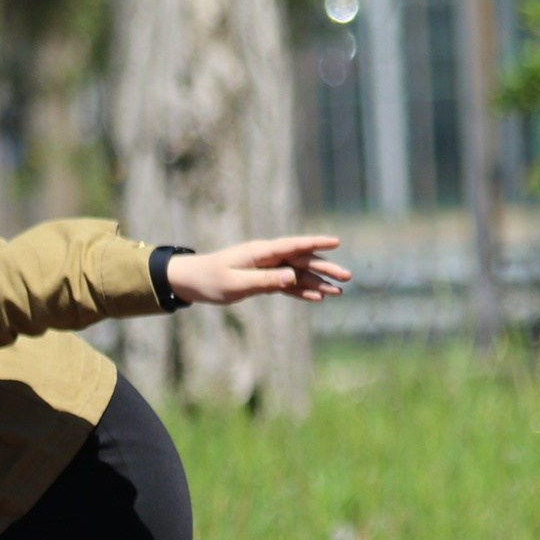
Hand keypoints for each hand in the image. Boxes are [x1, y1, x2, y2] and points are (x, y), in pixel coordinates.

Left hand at [165, 236, 350, 305]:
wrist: (191, 281)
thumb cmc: (210, 280)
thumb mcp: (236, 284)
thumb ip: (265, 280)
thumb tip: (292, 277)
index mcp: (261, 252)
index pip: (293, 246)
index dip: (315, 243)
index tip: (336, 242)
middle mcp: (267, 257)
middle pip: (302, 261)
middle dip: (325, 268)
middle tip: (347, 277)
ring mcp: (266, 268)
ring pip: (297, 275)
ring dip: (317, 283)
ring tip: (338, 292)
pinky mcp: (262, 280)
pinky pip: (286, 285)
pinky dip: (301, 291)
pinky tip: (317, 298)